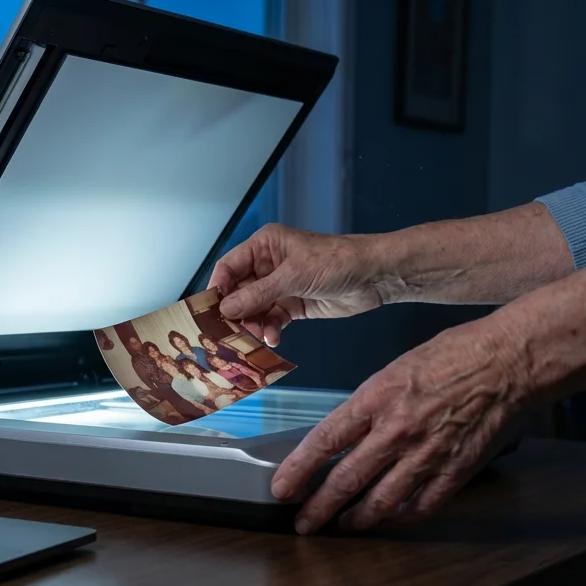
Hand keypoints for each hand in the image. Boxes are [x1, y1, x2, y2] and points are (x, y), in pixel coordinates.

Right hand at [208, 224, 386, 346]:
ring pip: (253, 309)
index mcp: (265, 246)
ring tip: (256, 337)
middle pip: (238, 291)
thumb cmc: (337, 262)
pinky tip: (272, 339)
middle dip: (235, 312)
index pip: (229, 267)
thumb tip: (226, 309)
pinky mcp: (293, 305)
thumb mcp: (294, 276)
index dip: (218, 288)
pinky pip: (271, 319)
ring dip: (253, 324)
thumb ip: (258, 293)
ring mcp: (280, 286)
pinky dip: (269, 330)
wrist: (375, 276)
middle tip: (229, 333)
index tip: (210, 312)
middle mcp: (268, 265)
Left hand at [271, 319, 528, 533]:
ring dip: (358, 518)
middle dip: (319, 507)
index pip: (325, 441)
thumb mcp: (395, 369)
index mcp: (376, 398)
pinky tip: (393, 517)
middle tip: (304, 522)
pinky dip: (404, 515)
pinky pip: (423, 504)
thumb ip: (371, 404)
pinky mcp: (457, 470)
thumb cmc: (456, 354)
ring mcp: (427, 454)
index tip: (282, 488)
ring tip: (344, 526)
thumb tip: (348, 432)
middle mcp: (396, 430)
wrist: (509, 360)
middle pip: (346, 479)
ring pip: (382, 501)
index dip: (299, 469)